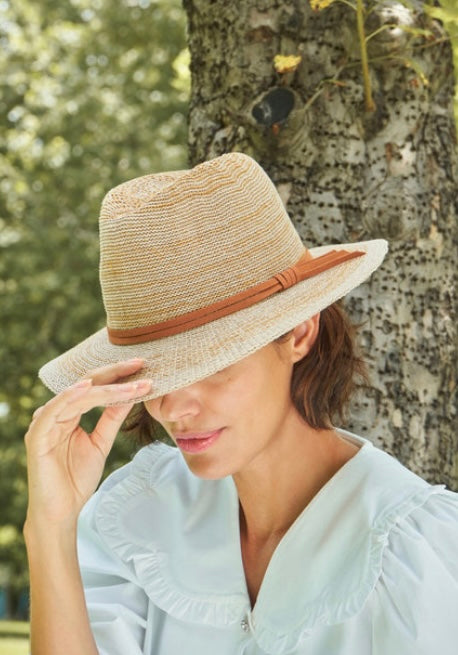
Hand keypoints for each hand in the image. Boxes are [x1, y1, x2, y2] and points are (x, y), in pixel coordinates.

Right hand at [24, 359, 151, 529]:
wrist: (62, 511)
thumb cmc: (77, 479)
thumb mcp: (101, 443)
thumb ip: (111, 418)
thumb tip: (130, 394)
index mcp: (69, 413)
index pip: (96, 387)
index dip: (119, 376)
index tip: (144, 368)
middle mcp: (56, 412)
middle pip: (87, 384)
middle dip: (115, 373)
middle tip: (140, 364)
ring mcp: (45, 422)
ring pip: (77, 395)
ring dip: (106, 387)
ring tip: (130, 381)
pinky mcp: (38, 435)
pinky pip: (54, 409)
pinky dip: (71, 396)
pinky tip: (88, 387)